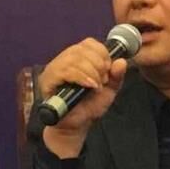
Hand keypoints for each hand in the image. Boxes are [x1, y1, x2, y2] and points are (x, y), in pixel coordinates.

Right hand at [39, 38, 126, 156]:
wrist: (77, 125)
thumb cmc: (89, 106)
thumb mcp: (108, 91)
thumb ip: (116, 77)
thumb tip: (121, 61)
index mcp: (78, 58)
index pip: (89, 43)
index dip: (102, 53)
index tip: (108, 70)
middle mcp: (64, 60)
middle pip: (81, 49)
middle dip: (97, 64)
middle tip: (103, 80)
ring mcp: (54, 69)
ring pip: (73, 58)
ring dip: (90, 71)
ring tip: (96, 85)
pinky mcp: (48, 81)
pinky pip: (64, 71)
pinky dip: (80, 76)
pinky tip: (90, 85)